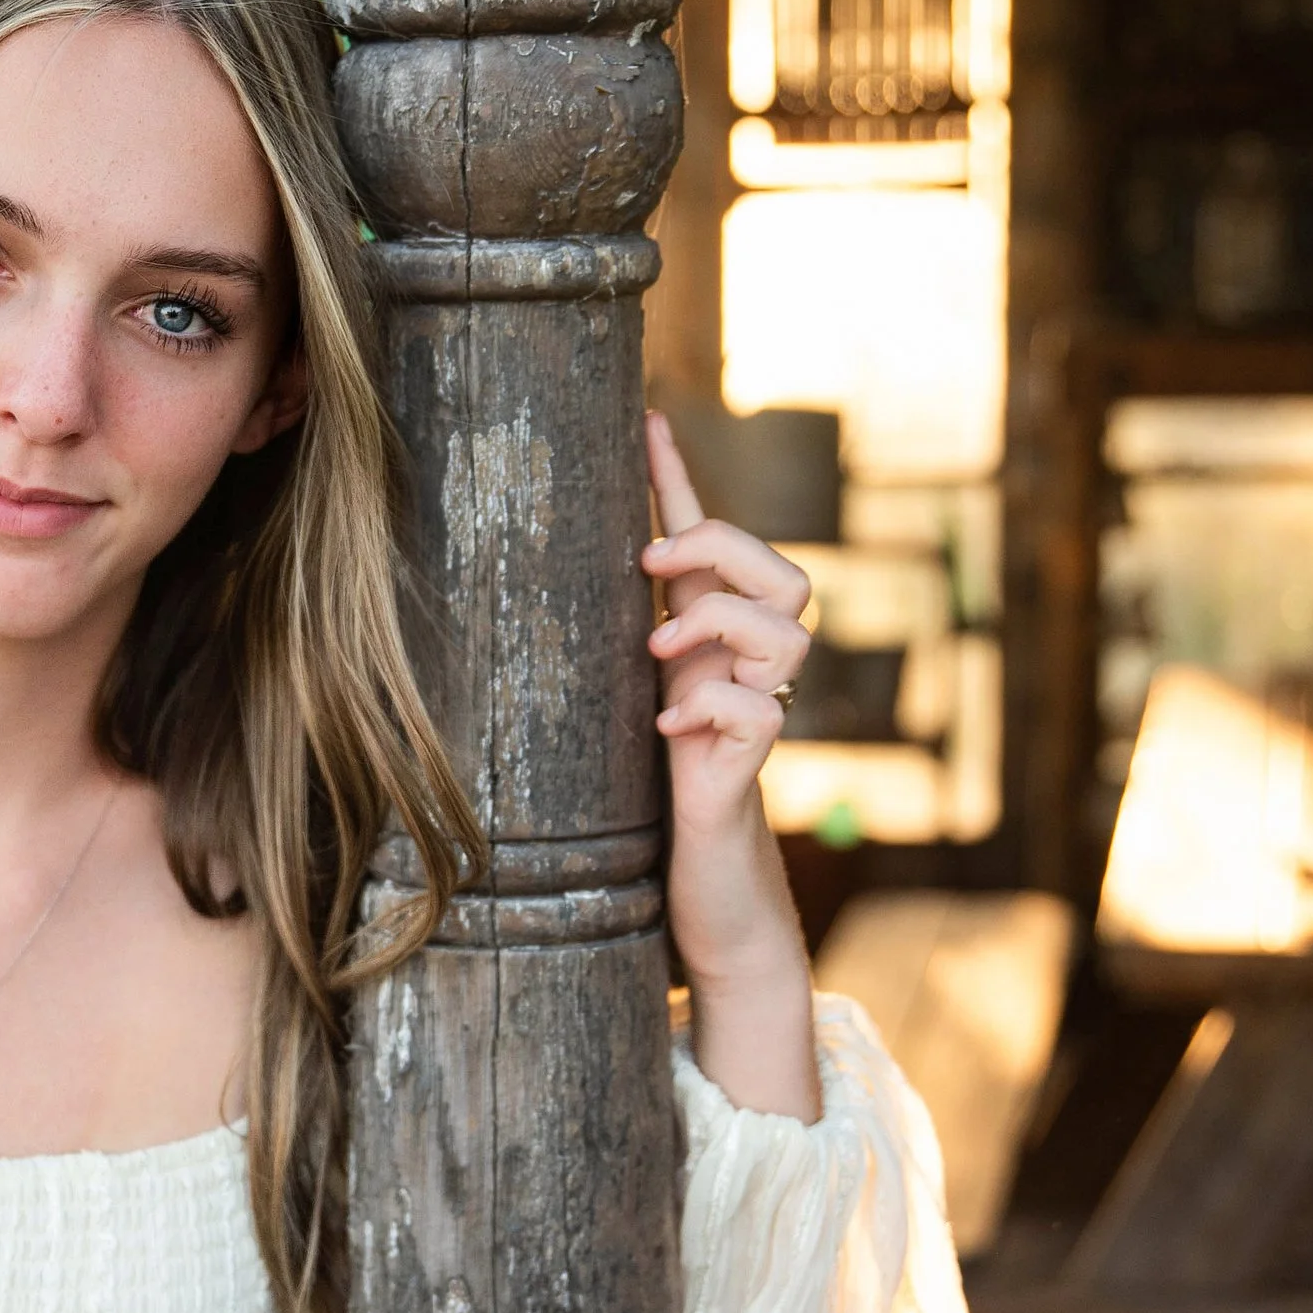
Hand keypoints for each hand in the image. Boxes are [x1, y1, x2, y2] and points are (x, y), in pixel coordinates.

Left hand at [641, 412, 818, 1120]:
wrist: (700, 897)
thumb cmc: (649, 806)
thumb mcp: (613, 711)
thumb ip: (606, 652)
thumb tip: (521, 587)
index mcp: (706, 648)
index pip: (708, 544)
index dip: (681, 479)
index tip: (647, 414)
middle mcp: (743, 672)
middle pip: (787, 573)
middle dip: (723, 551)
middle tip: (651, 570)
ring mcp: (756, 716)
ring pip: (791, 629)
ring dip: (719, 626)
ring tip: (661, 659)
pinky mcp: (750, 771)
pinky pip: (759, 709)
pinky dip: (708, 708)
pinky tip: (664, 733)